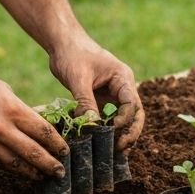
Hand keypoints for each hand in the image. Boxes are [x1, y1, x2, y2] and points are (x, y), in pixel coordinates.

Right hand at [0, 65, 67, 179]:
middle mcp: (0, 127)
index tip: (66, 152)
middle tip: (60, 172)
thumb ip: (19, 110)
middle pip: (33, 152)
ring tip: (42, 177)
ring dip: (31, 172)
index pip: (43, 131)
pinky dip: (10, 168)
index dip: (57, 144)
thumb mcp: (2, 90)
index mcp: (11, 108)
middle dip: (50, 164)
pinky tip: (19, 170)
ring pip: (15, 164)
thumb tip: (36, 128)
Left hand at [49, 34, 144, 150]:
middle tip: (121, 148)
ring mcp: (112, 93)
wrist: (61, 42)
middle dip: (130, 132)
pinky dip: (105, 129)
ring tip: (113, 151)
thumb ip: (86, 102)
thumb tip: (92, 126)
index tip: (113, 130)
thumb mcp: (78, 78)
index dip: (125, 120)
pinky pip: (107, 116)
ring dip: (119, 133)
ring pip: (122, 118)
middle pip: (134, 114)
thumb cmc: (72, 54)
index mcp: (122, 78)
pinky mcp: (100, 98)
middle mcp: (121, 86)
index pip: (131, 103)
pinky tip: (99, 142)